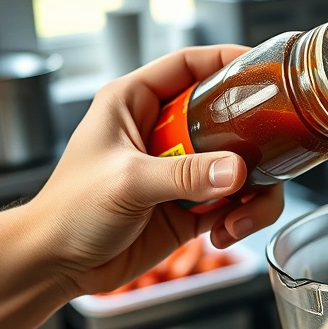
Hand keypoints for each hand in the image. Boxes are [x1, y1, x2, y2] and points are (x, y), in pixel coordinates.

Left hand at [28, 46, 284, 295]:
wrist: (57, 266)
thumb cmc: (68, 211)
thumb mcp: (126, 182)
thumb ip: (184, 174)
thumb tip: (237, 171)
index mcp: (135, 103)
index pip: (189, 65)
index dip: (229, 61)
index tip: (265, 69)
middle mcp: (162, 131)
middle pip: (228, 118)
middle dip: (254, 141)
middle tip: (270, 159)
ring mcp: (180, 171)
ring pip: (240, 166)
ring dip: (253, 192)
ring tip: (239, 218)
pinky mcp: (190, 207)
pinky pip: (234, 203)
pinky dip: (241, 218)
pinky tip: (224, 233)